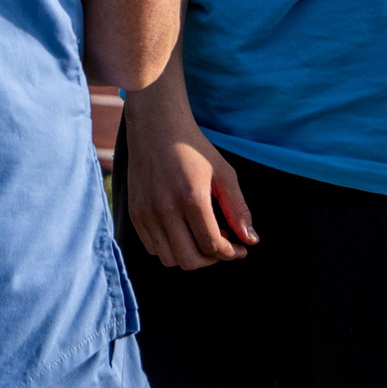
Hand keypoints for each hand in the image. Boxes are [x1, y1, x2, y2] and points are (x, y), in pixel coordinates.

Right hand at [123, 103, 256, 270]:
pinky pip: (153, 248)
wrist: (156, 127)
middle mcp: (165, 209)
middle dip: (212, 260)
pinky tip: (183, 232)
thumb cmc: (194, 149)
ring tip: (202, 238)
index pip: (212, 245)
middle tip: (223, 246)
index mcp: (191, 198)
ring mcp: (146, 212)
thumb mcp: (224, 173)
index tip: (240, 248)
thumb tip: (251, 240)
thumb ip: (238, 209)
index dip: (230, 253)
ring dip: (190, 256)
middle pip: (190, 260)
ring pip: (170, 258)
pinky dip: (171, 249)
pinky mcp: (135, 213)